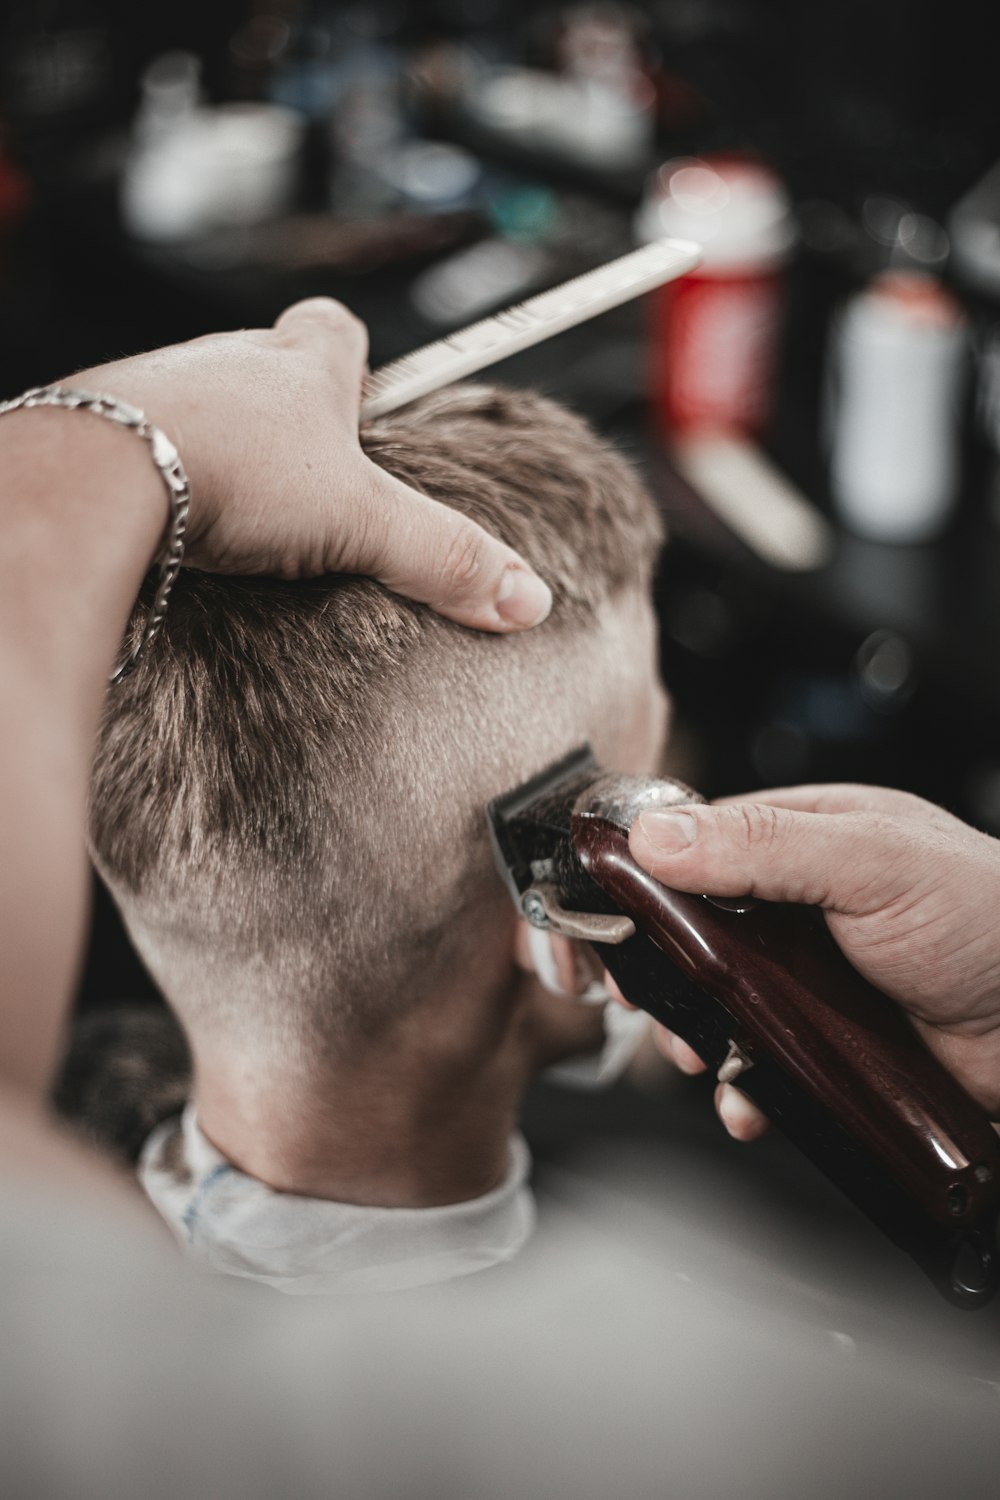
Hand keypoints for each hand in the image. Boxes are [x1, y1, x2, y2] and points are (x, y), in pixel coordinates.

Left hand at [76, 298, 551, 631]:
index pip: (336, 331)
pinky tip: (171, 521)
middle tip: (305, 480)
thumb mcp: (360, 521)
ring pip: (203, 403)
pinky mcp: (106, 424)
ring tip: (234, 509)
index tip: (367, 402)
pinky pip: (144, 439)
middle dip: (288, 415)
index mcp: (300, 368)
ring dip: (222, 444)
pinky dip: (162, 471)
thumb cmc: (229, 470)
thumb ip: (442, 556)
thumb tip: (528, 598)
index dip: (356, 362)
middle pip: (268, 367)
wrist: (98, 471)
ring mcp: (161, 387)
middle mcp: (228, 360)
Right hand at [626, 783, 999, 1135]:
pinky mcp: (828, 1042)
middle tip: (640, 999)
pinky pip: (758, 1061)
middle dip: (658, 970)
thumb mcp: (875, 862)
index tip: (606, 917)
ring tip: (695, 1055)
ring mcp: (814, 976)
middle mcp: (804, 902)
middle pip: (693, 928)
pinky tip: (745, 1099)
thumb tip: (658, 836)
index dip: (642, 878)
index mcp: (808, 836)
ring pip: (717, 1002)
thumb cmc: (993, 920)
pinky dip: (740, 1086)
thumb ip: (766, 845)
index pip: (696, 841)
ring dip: (692, 1033)